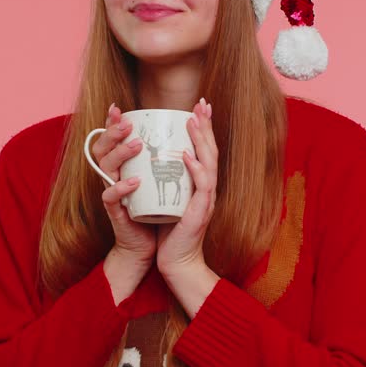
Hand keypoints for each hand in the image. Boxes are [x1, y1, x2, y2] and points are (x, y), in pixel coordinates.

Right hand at [95, 103, 156, 264]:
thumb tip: (183, 133)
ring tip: (136, 145)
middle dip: (112, 132)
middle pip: (102, 148)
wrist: (150, 246)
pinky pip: (111, 196)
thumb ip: (164, 159)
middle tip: (128, 123)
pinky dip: (121, 187)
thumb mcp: (161, 180)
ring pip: (105, 167)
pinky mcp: (116, 211)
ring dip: (120, 154)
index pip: (112, 140)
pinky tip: (134, 181)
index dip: (111, 123)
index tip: (118, 107)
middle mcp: (113, 176)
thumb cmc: (157, 210)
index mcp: (122, 166)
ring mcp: (112, 193)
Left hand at [156, 97, 217, 276]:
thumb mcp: (168, 199)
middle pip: (211, 151)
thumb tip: (154, 158)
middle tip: (202, 103)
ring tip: (194, 121)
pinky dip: (196, 169)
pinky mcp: (200, 213)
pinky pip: (201, 187)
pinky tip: (188, 155)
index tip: (198, 108)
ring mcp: (206, 200)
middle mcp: (207, 189)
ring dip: (202, 141)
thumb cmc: (170, 233)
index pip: (204, 151)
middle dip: (207, 126)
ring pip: (209, 164)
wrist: (176, 263)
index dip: (203, 129)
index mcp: (200, 185)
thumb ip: (167, 180)